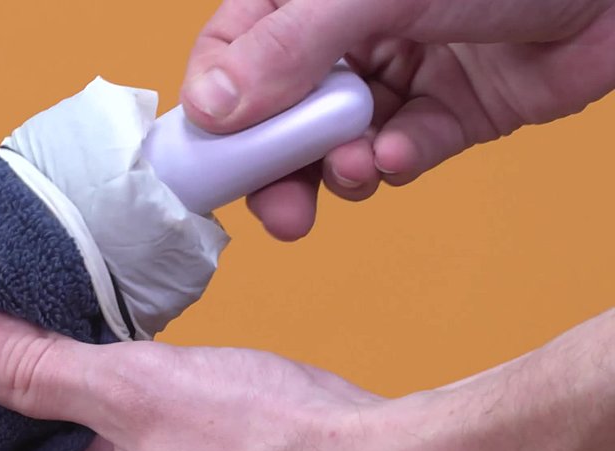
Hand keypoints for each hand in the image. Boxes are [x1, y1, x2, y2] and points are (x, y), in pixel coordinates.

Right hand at [182, 0, 614, 239]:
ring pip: (335, 143)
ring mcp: (397, 74)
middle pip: (277, 113)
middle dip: (274, 166)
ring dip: (337, 168)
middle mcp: (346, 34)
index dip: (215, 106)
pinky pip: (401, 150)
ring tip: (355, 171)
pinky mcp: (446, 113)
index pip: (231, 52)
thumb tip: (210, 107)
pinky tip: (397, 155)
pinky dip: (394, 161)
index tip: (212, 155)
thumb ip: (288, 49)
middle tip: (276, 209)